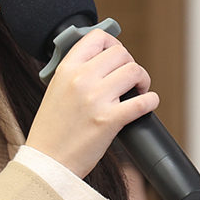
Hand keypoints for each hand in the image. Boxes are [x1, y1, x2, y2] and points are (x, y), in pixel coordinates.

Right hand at [23, 29, 158, 177]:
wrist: (48, 162)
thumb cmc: (52, 130)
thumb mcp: (55, 90)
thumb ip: (75, 73)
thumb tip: (102, 62)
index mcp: (67, 69)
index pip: (97, 38)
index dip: (114, 43)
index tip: (117, 56)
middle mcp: (81, 79)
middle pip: (121, 54)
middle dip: (131, 65)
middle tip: (130, 80)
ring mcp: (96, 99)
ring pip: (135, 72)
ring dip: (142, 81)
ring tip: (137, 92)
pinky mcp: (109, 120)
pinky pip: (143, 101)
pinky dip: (151, 101)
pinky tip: (146, 104)